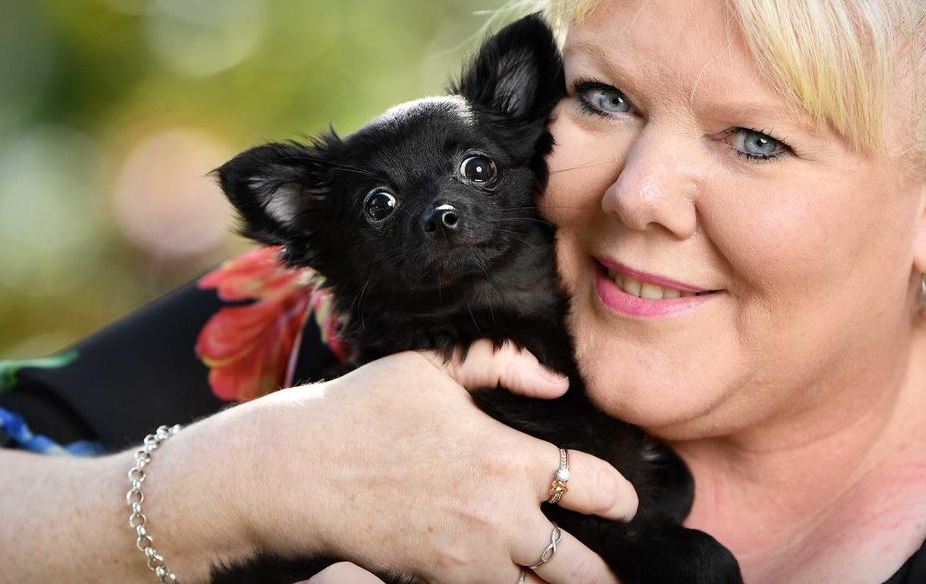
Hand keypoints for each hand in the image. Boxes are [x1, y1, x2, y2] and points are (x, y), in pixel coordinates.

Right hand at [223, 340, 635, 583]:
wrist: (298, 473)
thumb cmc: (363, 411)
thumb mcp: (433, 366)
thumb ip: (503, 363)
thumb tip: (557, 384)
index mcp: (511, 459)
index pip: (598, 489)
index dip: (622, 500)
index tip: (627, 504)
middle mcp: (503, 518)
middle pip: (583, 566)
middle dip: (608, 571)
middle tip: (620, 572)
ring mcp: (472, 560)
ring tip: (575, 582)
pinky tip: (517, 579)